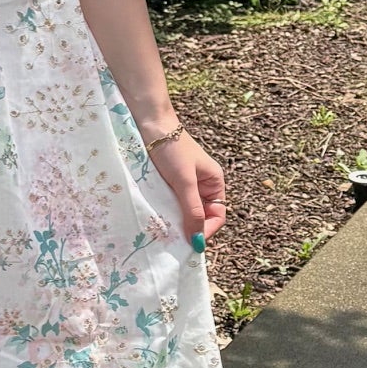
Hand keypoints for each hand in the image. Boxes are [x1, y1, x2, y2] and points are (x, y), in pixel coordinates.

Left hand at [144, 128, 227, 247]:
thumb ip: (192, 210)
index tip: (192, 242)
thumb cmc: (173, 149)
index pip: (217, 215)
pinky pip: (170, 204)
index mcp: (214, 182)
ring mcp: (183, 185)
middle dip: (191, 228)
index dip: (207, 230)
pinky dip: (165, 213)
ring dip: (176, 222)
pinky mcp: (167, 184)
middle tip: (175, 242)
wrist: (149, 124)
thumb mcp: (185, 182)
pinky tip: (157, 219)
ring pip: (184, 212)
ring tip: (165, 232)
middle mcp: (201, 186)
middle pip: (200, 216)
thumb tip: (198, 241)